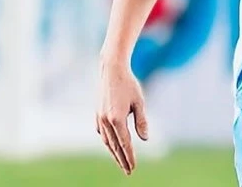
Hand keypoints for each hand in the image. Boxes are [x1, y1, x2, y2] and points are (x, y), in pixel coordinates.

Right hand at [96, 60, 147, 174]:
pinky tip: (112, 144)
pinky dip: (108, 141)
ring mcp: (99, 117)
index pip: (125, 144)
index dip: (129, 157)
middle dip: (121, 160)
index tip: (133, 168)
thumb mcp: (139, 102)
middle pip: (114, 146)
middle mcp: (106, 120)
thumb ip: (141, 121)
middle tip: (128, 171)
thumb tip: (144, 139)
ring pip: (106, 141)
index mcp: (117, 119)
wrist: (111, 70)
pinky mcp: (97, 113)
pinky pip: (102, 132)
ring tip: (121, 161)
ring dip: (114, 152)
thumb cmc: (129, 84)